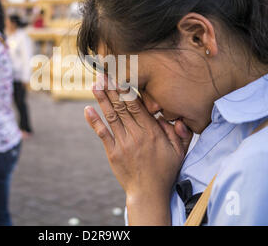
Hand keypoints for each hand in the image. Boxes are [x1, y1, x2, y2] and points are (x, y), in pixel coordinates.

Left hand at [84, 74, 192, 224]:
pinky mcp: (113, 152)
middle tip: (104, 74)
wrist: (148, 193)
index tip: (121, 76)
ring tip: (95, 85)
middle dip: (113, 89)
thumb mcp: (179, 152)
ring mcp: (123, 143)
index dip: (128, 89)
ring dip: (102, 99)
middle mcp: (136, 135)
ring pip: (112, 116)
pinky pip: (102, 133)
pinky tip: (87, 109)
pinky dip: (94, 121)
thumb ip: (180, 133)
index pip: (138, 105)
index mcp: (152, 132)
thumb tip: (177, 118)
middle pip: (122, 107)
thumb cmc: (164, 171)